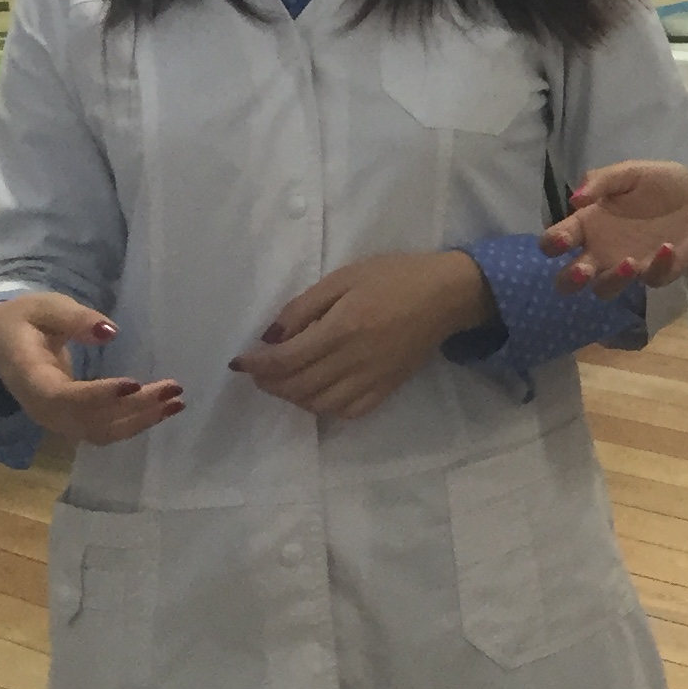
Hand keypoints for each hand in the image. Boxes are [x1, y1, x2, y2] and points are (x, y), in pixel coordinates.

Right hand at [0, 293, 182, 444]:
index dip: (97, 396)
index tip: (134, 384)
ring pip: (99, 431)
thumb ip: (74, 318)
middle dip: (133, 408)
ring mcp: (55, 419)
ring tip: (176, 402)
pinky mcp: (69, 421)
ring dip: (140, 420)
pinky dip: (134, 423)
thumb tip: (109, 332)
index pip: (62, 397)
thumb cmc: (24, 319)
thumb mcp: (45, 307)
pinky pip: (102, 430)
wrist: (0, 340)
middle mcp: (40, 407)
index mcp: (28, 376)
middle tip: (173, 389)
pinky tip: (163, 410)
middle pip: (88, 419)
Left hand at [232, 250, 491, 421]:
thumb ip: (304, 307)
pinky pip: (348, 411)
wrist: (448, 294)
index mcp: (342, 328)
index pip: (286, 360)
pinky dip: (324, 408)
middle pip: (297, 386)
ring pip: (318, 404)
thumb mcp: (343, 277)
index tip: (240, 361)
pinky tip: (318, 392)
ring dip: (292, 396)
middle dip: (269, 382)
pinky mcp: (387, 388)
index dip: (256, 364)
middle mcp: (354, 360)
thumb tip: (271, 337)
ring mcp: (372, 378)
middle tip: (259, 370)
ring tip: (285, 379)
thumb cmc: (394, 276)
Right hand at [542, 160, 687, 300]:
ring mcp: (629, 266)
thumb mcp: (632, 173)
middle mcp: (602, 250)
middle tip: (583, 268)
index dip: (552, 244)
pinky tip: (667, 247)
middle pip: (568, 280)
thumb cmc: (663, 186)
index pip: (555, 241)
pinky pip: (650, 280)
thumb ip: (603, 180)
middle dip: (570, 279)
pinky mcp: (658, 273)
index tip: (565, 238)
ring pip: (604, 290)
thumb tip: (575, 198)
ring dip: (612, 280)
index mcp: (590, 224)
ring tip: (629, 261)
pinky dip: (657, 265)